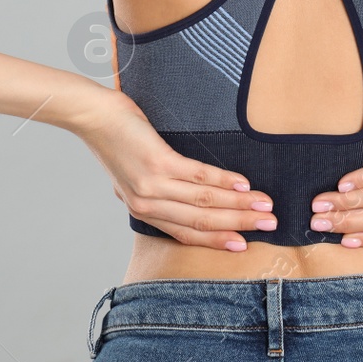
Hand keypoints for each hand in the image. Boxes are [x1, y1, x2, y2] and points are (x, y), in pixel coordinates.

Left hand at [73, 90, 275, 250]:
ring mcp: (152, 185)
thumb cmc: (116, 139)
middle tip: (269, 225)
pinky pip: (198, 176)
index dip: (217, 240)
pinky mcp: (157, 163)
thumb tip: (185, 194)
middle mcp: (147, 204)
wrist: (93, 117)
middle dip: (239, 224)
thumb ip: (157, 190)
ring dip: (239, 205)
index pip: (186, 234)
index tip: (244, 244)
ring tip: (264, 205)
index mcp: (143, 211)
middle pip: (201, 222)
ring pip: (204, 202)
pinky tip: (243, 184)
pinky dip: (224, 181)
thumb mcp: (132, 174)